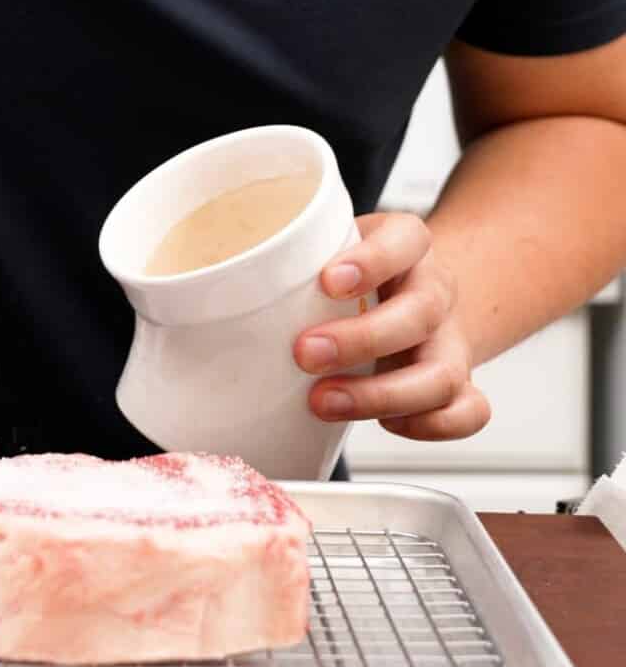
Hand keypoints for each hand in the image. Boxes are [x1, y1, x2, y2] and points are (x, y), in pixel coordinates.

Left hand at [293, 211, 490, 441]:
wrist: (417, 290)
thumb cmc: (357, 274)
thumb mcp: (330, 244)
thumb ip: (290, 256)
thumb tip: (196, 281)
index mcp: (408, 245)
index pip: (407, 240)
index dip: (374, 261)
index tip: (329, 280)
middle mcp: (435, 290)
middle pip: (420, 312)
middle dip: (361, 340)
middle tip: (305, 353)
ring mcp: (451, 340)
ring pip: (443, 372)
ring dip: (381, 395)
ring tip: (323, 402)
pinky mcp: (459, 382)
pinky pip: (469, 411)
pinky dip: (430, 426)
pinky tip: (385, 425)